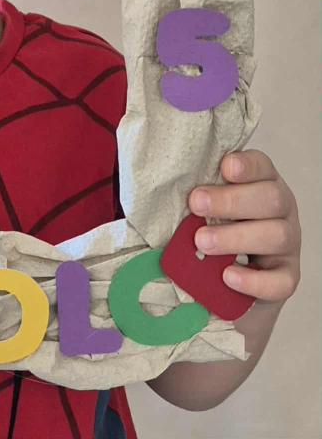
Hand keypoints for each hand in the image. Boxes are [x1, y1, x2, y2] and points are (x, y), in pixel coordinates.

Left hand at [188, 149, 300, 303]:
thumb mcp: (203, 203)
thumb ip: (196, 192)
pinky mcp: (286, 277)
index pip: (262, 166)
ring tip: (202, 242)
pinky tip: (227, 276)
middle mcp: (280, 210)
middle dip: (232, 200)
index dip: (247, 165)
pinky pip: (281, 282)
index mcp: (261, 182)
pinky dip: (255, 281)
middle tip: (196, 204)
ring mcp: (287, 244)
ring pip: (278, 236)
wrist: (223, 276)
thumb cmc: (209, 224)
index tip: (224, 167)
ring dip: (237, 238)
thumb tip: (160, 182)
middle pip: (272, 198)